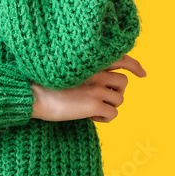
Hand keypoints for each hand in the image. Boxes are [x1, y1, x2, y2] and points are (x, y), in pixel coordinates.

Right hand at [30, 53, 146, 122]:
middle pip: (123, 82)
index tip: (141, 73)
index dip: (134, 66)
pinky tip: (90, 116)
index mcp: (91, 61)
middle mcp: (97, 72)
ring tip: (91, 107)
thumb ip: (87, 69)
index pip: (122, 58)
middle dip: (116, 91)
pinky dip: (103, 117)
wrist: (33, 93)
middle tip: (103, 98)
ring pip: (119, 99)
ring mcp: (97, 88)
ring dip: (108, 105)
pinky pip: (112, 114)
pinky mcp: (94, 104)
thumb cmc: (45, 81)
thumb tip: (102, 80)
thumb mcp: (68, 67)